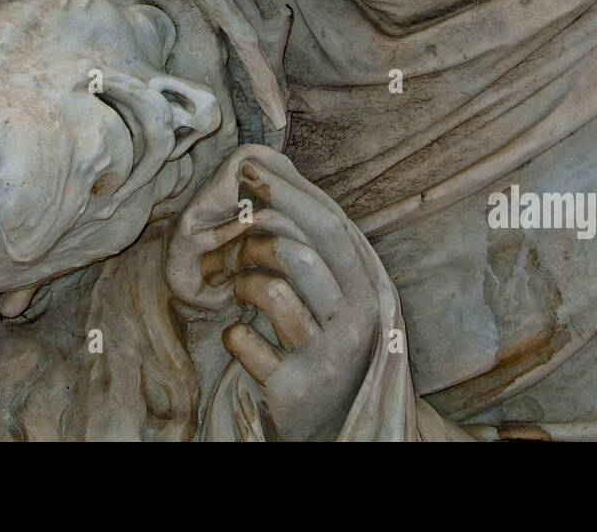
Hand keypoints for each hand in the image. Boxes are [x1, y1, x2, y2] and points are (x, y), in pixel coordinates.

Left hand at [170, 145, 382, 440]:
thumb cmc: (322, 345)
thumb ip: (317, 245)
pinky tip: (244, 339)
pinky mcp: (293, 388)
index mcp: (366, 289)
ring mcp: (325, 357)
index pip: (330, 225)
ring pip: (272, 289)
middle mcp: (354, 321)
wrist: (330, 428)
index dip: (288, 192)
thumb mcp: (334, 295)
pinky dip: (233, 333)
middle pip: (301, 253)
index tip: (249, 169)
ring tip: (240, 289)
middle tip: (230, 237)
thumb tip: (277, 171)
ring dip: (243, 281)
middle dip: (255, 233)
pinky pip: (245, 338)